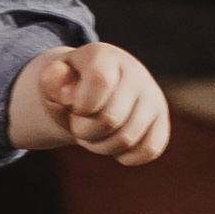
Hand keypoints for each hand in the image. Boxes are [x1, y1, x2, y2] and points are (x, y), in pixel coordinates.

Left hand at [10, 42, 170, 165]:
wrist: (91, 93)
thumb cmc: (69, 88)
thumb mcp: (53, 82)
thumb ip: (53, 82)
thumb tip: (67, 94)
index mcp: (106, 56)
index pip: (101, 81)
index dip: (82, 105)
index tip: (75, 108)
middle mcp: (136, 72)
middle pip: (110, 119)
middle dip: (84, 132)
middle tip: (79, 125)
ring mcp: (153, 97)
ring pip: (127, 139)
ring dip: (101, 147)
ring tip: (93, 134)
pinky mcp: (161, 121)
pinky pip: (149, 150)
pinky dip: (126, 156)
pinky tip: (114, 145)